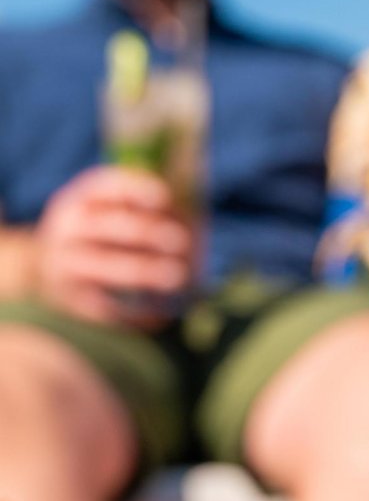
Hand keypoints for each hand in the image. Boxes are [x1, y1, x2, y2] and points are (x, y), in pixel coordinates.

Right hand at [33, 166, 197, 326]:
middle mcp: (68, 228)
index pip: (107, 187)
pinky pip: (104, 305)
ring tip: (178, 276)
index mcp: (81, 198)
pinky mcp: (71, 300)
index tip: (165, 197)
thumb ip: (140, 208)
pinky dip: (134, 309)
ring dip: (146, 270)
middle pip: (111, 226)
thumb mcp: (104, 210)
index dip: (136, 190)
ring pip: (108, 266)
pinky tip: (160, 313)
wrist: (46, 270)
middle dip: (150, 232)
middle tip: (183, 241)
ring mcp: (65, 264)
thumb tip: (191, 214)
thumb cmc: (96, 235)